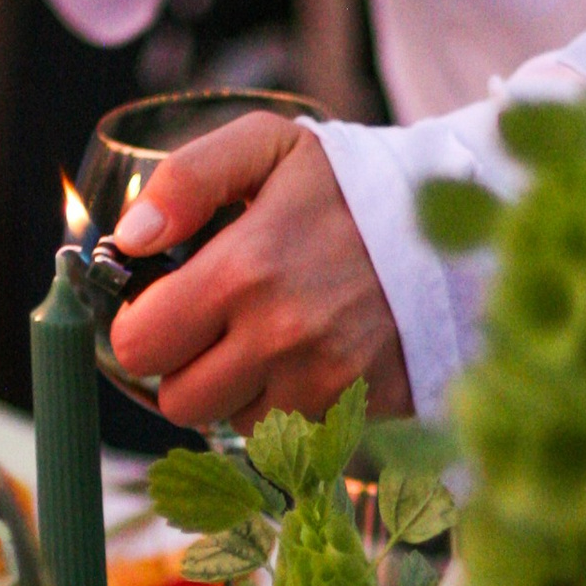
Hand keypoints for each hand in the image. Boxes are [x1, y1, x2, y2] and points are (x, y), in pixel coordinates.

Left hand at [108, 116, 409, 432]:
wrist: (454, 233)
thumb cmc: (351, 189)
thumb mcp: (269, 148)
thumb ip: (188, 178)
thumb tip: (131, 239)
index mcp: (245, 269)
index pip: (139, 342)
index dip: (143, 323)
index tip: (167, 303)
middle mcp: (280, 337)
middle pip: (176, 400)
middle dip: (184, 366)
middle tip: (216, 325)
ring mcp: (322, 383)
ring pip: (228, 423)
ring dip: (236, 390)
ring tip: (272, 336)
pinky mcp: (357, 413)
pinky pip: (286, 437)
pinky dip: (284, 406)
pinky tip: (308, 359)